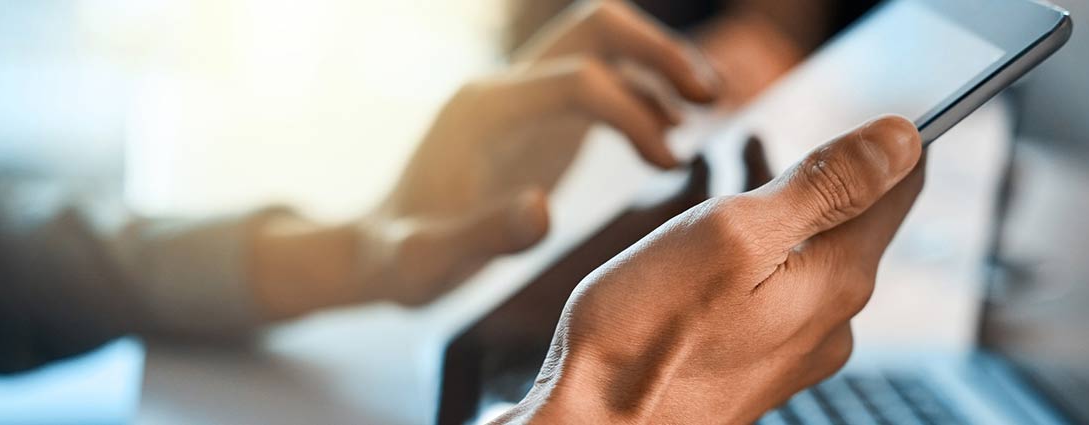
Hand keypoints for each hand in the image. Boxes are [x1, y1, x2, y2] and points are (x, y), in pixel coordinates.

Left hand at [250, 1, 720, 317]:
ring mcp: (523, 98)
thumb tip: (543, 209)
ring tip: (709, 109)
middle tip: (711, 96)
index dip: (633, 112)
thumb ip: (481, 236)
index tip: (669, 162)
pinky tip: (669, 143)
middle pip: (595, 27)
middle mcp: (505, 88)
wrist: (376, 252)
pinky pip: (601, 83)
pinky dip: (641, 98)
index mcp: (484, 109)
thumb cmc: (400, 262)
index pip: (578, 78)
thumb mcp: (426, 263)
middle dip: (659, 51)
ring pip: (603, 43)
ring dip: (658, 65)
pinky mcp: (538, 118)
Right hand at [495, 115, 924, 423]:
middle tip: (791, 132)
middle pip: (852, 221)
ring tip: (742, 170)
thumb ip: (822, 185)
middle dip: (823, 174)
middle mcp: (830, 321)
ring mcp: (794, 350)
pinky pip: (776, 290)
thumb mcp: (732, 234)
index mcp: (836, 279)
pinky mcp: (757, 367)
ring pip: (808, 256)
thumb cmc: (644, 336)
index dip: (886, 143)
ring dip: (781, 210)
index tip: (866, 116)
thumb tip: (901, 139)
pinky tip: (715, 244)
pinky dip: (755, 251)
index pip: (898, 189)